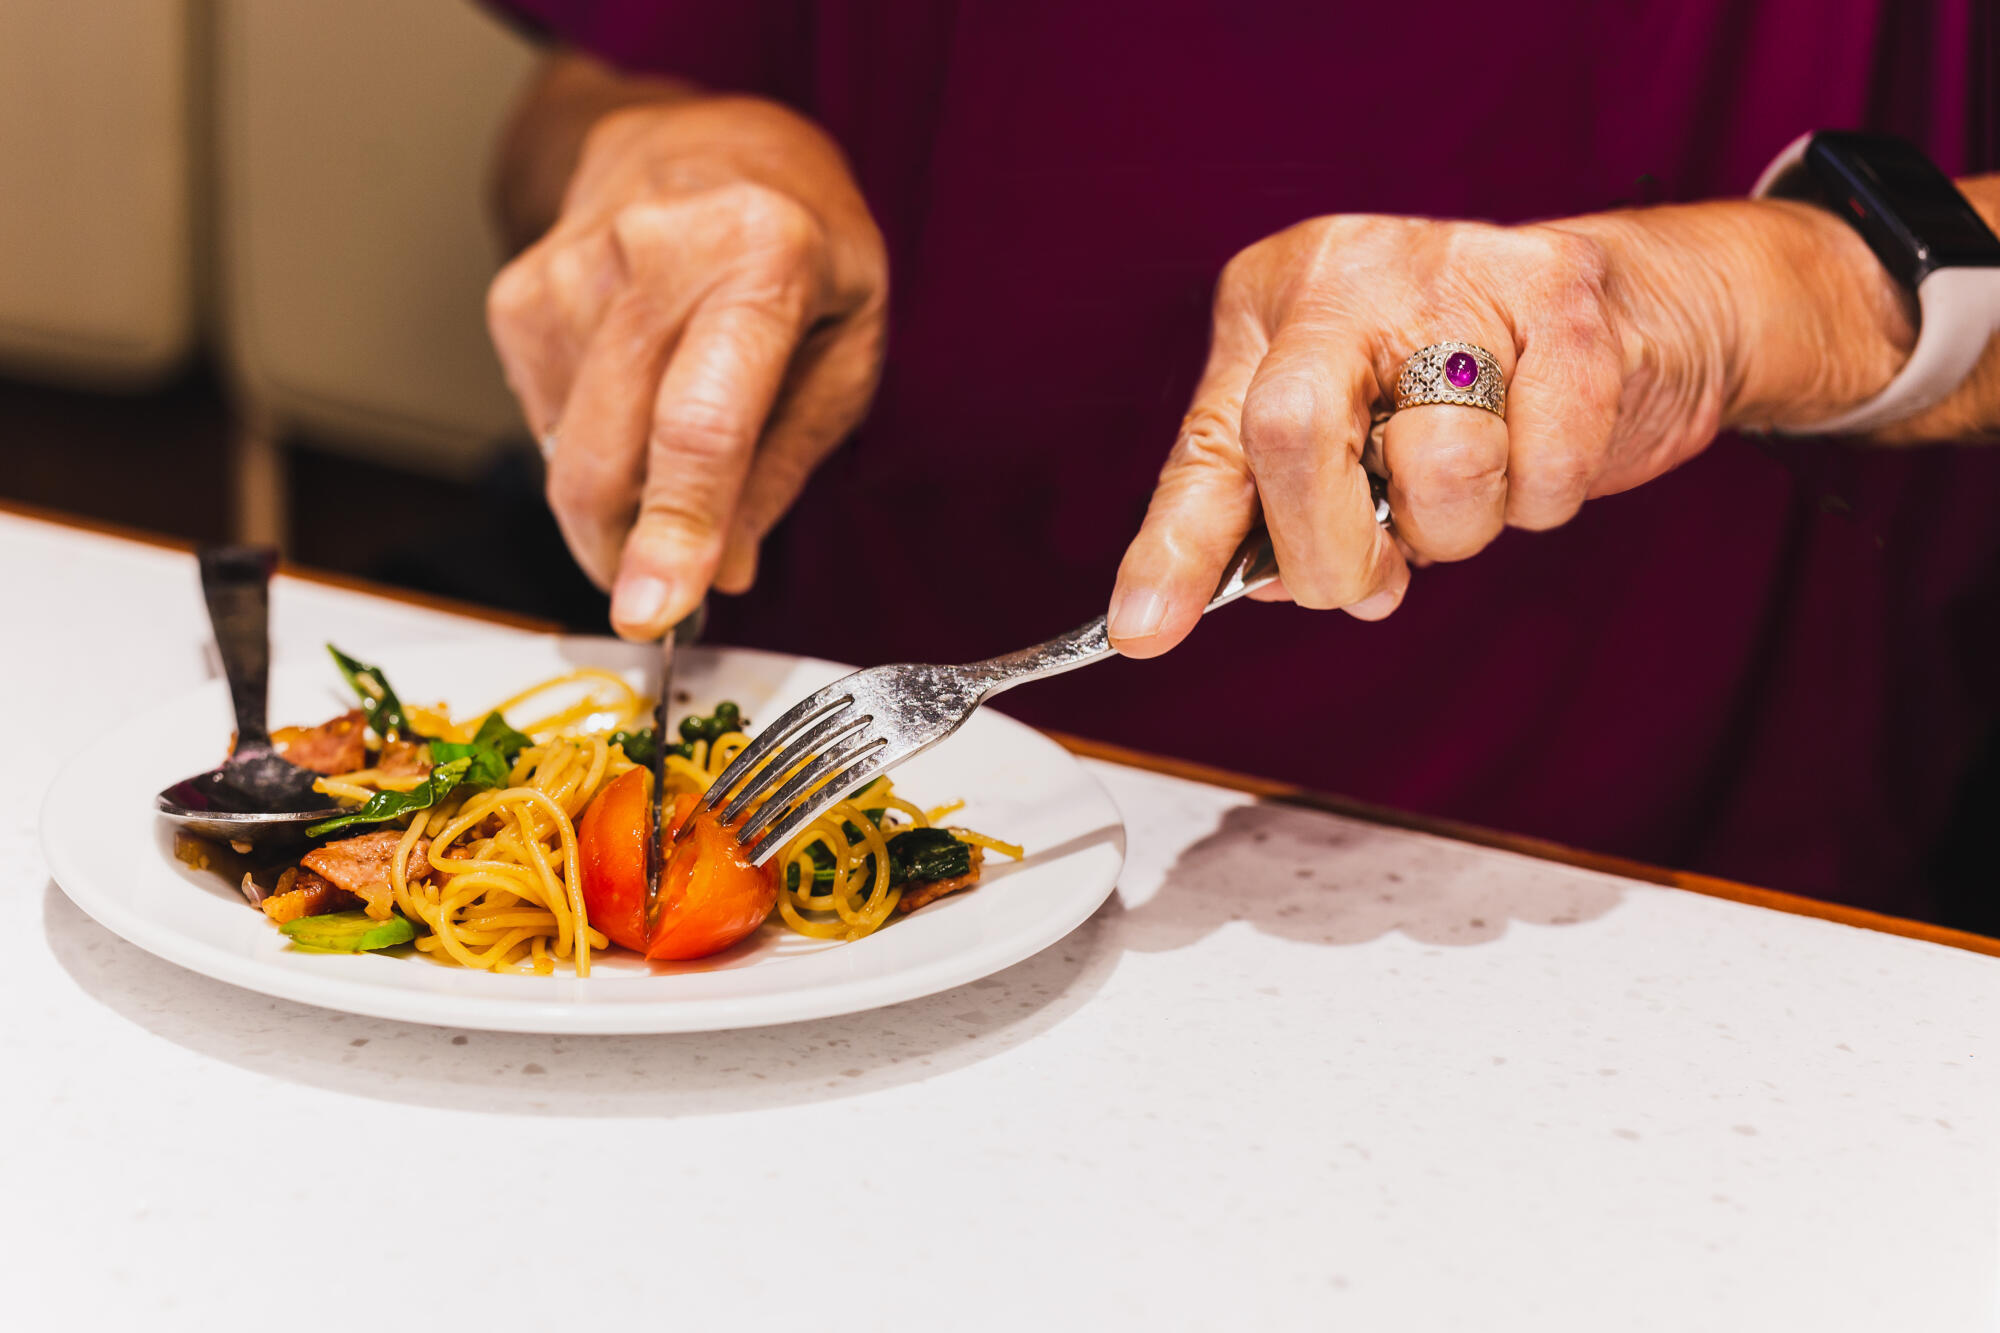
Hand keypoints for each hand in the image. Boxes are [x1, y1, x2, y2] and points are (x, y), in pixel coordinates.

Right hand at [488, 95, 886, 638]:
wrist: (705, 140)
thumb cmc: (800, 248)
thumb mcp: (848, 348)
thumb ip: (785, 464)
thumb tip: (723, 570)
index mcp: (760, 256)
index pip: (702, 422)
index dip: (676, 530)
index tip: (653, 610)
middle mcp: (651, 251)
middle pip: (607, 455)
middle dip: (627, 554)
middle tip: (663, 592)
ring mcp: (569, 269)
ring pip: (564, 456)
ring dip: (613, 504)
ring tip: (674, 452)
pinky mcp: (517, 295)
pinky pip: (540, 426)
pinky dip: (586, 453)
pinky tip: (634, 401)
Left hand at [1105, 201, 1913, 655]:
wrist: (1628, 307)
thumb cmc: (1461, 385)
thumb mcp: (1343, 432)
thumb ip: (1278, 512)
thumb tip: (1236, 598)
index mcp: (1272, 305)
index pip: (1210, 447)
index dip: (1174, 552)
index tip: (1141, 633)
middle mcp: (1348, 270)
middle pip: (1295, 433)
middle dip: (1334, 552)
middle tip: (1372, 580)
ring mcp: (1457, 267)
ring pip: (1438, 465)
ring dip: (1458, 531)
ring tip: (1467, 493)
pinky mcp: (1564, 294)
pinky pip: (1547, 463)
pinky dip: (1545, 498)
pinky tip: (1537, 455)